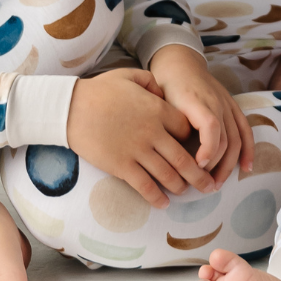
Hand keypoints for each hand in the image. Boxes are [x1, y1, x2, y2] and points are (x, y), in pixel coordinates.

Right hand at [67, 68, 213, 207]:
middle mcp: (152, 133)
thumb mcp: (129, 76)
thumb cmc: (99, 91)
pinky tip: (163, 203)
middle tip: (210, 185)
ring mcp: (137, 151)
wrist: (70, 108)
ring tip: (187, 192)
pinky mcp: (121, 166)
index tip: (198, 150)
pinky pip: (145, 186)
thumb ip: (151, 82)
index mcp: (157, 110)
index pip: (188, 130)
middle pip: (185, 159)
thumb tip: (163, 92)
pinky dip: (157, 197)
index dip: (195, 141)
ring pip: (168, 175)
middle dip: (200, 175)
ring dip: (181, 187)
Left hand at [148, 44, 255, 184]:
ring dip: (229, 164)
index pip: (211, 127)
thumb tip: (167, 155)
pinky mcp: (233, 106)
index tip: (196, 166)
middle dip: (215, 166)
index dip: (207, 150)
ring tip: (217, 183)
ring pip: (236, 139)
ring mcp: (227, 105)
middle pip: (225, 139)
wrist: (179, 64)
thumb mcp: (161, 104)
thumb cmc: (166, 86)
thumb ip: (168, 125)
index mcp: (198, 102)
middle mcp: (217, 103)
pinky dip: (248, 150)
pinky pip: (245, 130)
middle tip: (203, 185)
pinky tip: (246, 167)